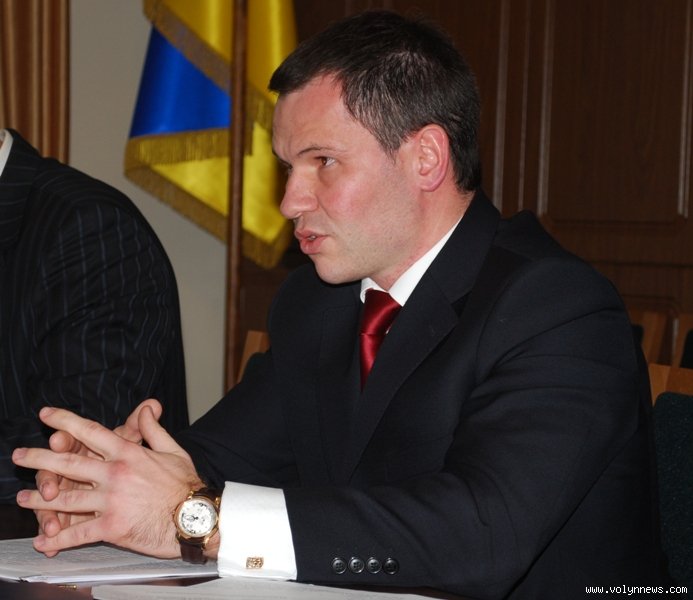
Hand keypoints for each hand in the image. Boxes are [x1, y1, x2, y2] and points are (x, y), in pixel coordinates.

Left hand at [13, 403, 201, 558]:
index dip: (65, 421)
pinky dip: (58, 538)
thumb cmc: (186, 484)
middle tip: (19, 456)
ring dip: (40, 500)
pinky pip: (78, 532)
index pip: (90, 432)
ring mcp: (111, 500)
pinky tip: (44, 540)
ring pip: (66, 499)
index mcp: (127, 453)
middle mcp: (114, 473)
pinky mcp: (112, 527)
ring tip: (23, 499)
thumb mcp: (172, 449)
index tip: (46, 415)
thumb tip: (146, 407)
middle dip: (39, 459)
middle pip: (68, 464)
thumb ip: (153, 429)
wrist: (195, 517)